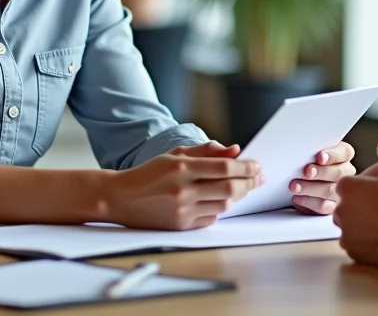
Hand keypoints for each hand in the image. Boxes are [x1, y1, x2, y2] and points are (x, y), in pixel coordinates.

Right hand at [105, 142, 263, 229]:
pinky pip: (210, 219)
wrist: (119, 197)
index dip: (246, 167)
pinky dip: (220, 209)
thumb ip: (206, 151)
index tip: (256, 166)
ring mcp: (182, 210)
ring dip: (237, 196)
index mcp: (182, 168)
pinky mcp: (180, 226)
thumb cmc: (148, 174)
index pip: (225, 168)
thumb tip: (235, 151)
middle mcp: (183, 190)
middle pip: (229, 188)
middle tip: (258, 177)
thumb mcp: (175, 155)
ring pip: (223, 206)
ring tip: (243, 188)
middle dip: (249, 183)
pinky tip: (221, 200)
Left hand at [290, 141, 356, 214]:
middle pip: (338, 173)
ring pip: (330, 191)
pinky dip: (308, 202)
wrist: (301, 182)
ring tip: (295, 186)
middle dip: (321, 172)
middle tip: (307, 172)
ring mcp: (340, 192)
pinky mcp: (332, 207)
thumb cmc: (307, 164)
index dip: (333, 155)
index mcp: (343, 156)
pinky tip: (297, 198)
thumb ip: (311, 152)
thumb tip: (300, 151)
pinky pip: (323, 206)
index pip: (345, 153)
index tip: (320, 157)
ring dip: (310, 188)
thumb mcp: (309, 154)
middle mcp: (345, 174)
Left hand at [333, 140, 377, 269]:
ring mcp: (345, 232)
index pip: (351, 183)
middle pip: (349, 203)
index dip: (368, 185)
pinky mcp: (352, 250)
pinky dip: (365, 239)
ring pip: (351, 223)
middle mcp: (340, 210)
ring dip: (363, 221)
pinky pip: (355, 242)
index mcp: (347, 187)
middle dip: (363, 204)